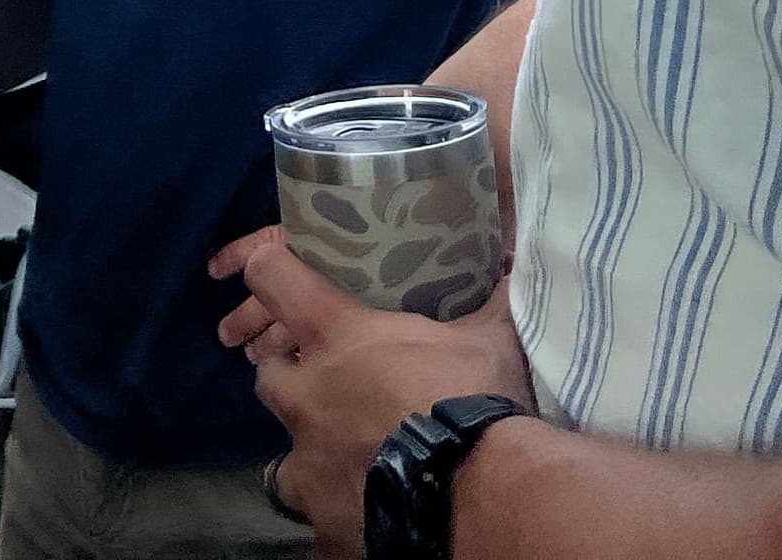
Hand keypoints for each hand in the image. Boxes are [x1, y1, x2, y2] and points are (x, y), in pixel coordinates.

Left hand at [208, 228, 531, 557]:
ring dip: (308, 451)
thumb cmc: (475, 400)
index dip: (270, 273)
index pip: (272, 279)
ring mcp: (305, 459)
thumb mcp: (490, 342)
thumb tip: (513, 268)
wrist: (479, 494)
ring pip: (281, 453)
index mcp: (335, 336)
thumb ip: (491, 305)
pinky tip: (355, 510)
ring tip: (345, 458)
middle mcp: (306, 393)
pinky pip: (310, 513)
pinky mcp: (318, 514)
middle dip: (292, 378)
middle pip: (268, 373)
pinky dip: (330, 511)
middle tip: (330, 385)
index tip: (273, 273)